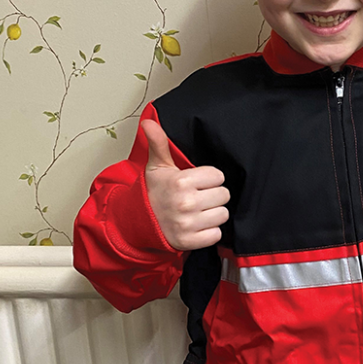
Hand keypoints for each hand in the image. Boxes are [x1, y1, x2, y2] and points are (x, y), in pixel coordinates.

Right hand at [141, 118, 229, 249]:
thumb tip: (149, 121)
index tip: (197, 182)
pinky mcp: (190, 241)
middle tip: (197, 197)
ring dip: (213, 214)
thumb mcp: (157, 166)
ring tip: (197, 211)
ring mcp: (189, 224)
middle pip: (224, 195)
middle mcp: (186, 203)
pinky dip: (209, 231)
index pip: (218, 176)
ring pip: (223, 214)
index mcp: (181, 181)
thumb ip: (159, 143)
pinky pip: (216, 234)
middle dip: (213, 195)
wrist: (138, 222)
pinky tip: (197, 225)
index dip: (210, 179)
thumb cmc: (153, 193)